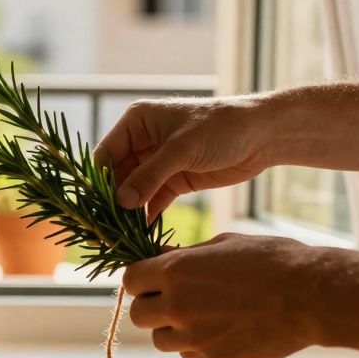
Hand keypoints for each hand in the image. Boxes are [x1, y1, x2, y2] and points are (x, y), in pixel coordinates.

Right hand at [93, 96, 273, 215]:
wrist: (262, 135)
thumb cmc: (220, 127)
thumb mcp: (181, 149)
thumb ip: (149, 176)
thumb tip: (120, 202)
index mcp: (136, 122)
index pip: (106, 154)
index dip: (100, 181)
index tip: (96, 208)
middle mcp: (142, 141)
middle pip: (117, 176)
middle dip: (113, 201)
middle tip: (107, 228)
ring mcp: (158, 163)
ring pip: (134, 191)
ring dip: (129, 211)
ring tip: (121, 235)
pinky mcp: (174, 180)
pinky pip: (153, 201)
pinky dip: (147, 215)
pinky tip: (142, 233)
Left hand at [122, 233, 326, 357]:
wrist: (310, 297)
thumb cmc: (272, 261)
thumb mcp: (224, 244)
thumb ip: (185, 255)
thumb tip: (159, 256)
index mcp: (175, 270)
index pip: (130, 280)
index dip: (141, 280)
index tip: (153, 280)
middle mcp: (176, 304)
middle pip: (137, 314)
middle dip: (151, 306)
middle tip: (173, 300)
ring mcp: (193, 336)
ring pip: (159, 340)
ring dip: (170, 329)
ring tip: (198, 317)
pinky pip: (186, 355)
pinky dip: (193, 346)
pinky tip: (217, 330)